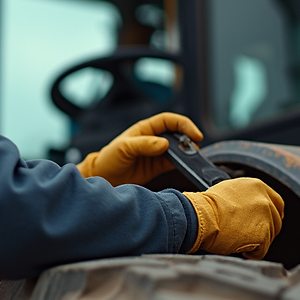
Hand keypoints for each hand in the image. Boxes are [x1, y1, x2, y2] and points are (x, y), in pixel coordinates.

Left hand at [76, 112, 202, 185]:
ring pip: (178, 149)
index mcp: (145, 129)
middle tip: (195, 148)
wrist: (104, 178)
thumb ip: (144, 145)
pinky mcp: (158, 167)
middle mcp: (154, 139)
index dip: (184, 124)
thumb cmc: (110, 159)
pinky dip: (182, 164)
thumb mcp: (124, 148)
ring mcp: (157, 153)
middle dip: (189, 139)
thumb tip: (164, 144)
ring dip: (187, 153)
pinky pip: (174, 163)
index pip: (169, 121)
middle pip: (177, 134)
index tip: (195, 134)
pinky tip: (187, 167)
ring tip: (193, 158)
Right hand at [183, 178, 283, 258]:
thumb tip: (249, 208)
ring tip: (237, 240)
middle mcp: (265, 200)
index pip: (277, 202)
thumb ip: (246, 197)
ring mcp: (266, 217)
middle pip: (276, 221)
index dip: (274, 214)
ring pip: (269, 237)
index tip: (269, 222)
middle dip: (264, 231)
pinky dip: (252, 253)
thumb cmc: (206, 207)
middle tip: (248, 236)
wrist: (200, 217)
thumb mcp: (230, 191)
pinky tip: (239, 248)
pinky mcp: (263, 235)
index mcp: (257, 187)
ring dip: (255, 242)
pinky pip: (262, 251)